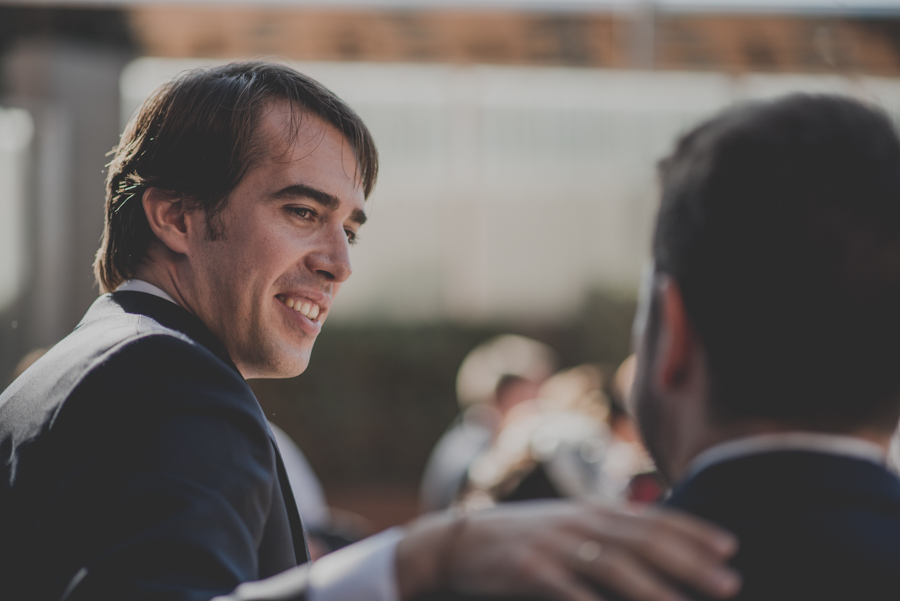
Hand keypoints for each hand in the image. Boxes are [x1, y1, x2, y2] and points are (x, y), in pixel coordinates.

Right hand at [396, 500, 739, 600]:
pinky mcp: (531, 571)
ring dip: (656, 588)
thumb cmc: (523, 537)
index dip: (694, 532)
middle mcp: (579, 522)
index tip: (730, 547)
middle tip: (730, 581)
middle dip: (690, 562)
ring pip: (615, 566)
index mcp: (592, 509)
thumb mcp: (568, 525)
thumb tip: (658, 546)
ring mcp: (555, 546)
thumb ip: (608, 531)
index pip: (653, 518)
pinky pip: (572, 592)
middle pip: (644, 541)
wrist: (461, 543)